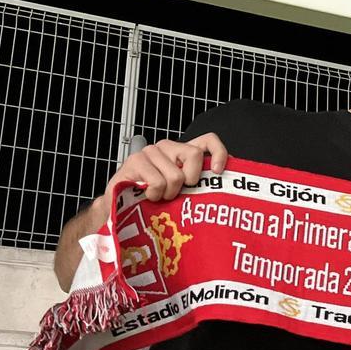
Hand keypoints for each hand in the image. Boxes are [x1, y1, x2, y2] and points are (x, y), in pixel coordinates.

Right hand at [93, 132, 228, 215]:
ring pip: (176, 175)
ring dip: (169, 193)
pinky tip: (148, 195)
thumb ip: (203, 185)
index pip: (208, 140)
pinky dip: (155, 195)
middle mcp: (169, 147)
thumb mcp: (186, 194)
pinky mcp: (136, 160)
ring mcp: (151, 151)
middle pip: (194, 154)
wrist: (123, 209)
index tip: (217, 172)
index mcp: (184, 153)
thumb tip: (227, 186)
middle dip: (190, 181)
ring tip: (160, 196)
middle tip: (178, 193)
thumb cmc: (157, 203)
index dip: (218, 153)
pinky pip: (157, 182)